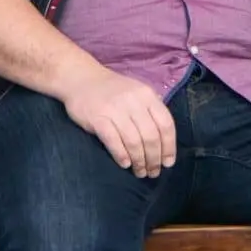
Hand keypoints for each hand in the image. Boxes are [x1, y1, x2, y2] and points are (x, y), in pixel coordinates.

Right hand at [62, 69, 178, 177]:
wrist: (81, 78)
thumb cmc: (112, 90)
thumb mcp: (137, 93)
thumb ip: (150, 112)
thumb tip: (164, 143)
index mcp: (147, 95)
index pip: (165, 124)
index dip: (169, 147)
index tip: (168, 163)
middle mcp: (133, 101)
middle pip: (151, 136)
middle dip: (154, 159)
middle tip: (153, 172)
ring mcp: (114, 109)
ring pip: (134, 141)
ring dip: (139, 161)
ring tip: (140, 172)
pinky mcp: (97, 118)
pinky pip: (113, 141)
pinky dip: (121, 155)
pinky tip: (125, 164)